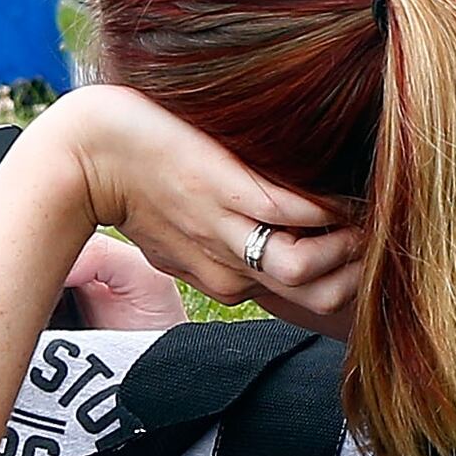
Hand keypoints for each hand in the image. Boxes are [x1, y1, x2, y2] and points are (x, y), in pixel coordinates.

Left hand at [42, 86, 360, 329]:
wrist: (84, 155)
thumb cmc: (130, 184)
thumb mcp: (173, 234)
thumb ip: (213, 246)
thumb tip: (253, 239)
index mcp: (221, 281)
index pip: (303, 300)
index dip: (345, 278)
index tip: (362, 245)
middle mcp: (229, 268)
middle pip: (317, 297)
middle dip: (357, 270)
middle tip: (371, 229)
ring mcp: (229, 231)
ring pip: (309, 271)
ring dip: (346, 242)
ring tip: (357, 208)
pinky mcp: (228, 190)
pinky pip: (297, 212)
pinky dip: (328, 204)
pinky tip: (338, 183)